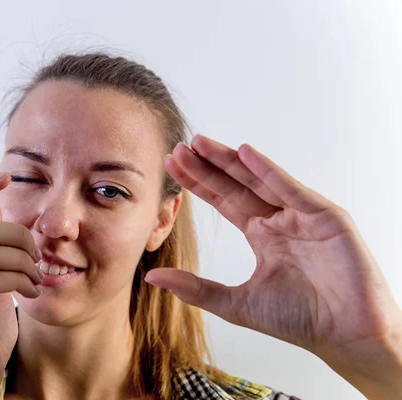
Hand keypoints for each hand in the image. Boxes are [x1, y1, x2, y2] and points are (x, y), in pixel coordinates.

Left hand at [144, 135, 401, 393]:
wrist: (347, 336)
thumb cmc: (300, 320)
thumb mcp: (236, 303)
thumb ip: (195, 288)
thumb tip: (152, 276)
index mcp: (262, 235)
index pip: (223, 200)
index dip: (198, 183)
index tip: (173, 166)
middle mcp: (280, 220)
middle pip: (236, 185)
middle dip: (207, 166)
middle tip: (179, 148)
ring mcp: (302, 215)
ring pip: (259, 180)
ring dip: (230, 161)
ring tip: (200, 144)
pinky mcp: (325, 216)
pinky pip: (291, 189)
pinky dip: (269, 171)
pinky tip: (245, 154)